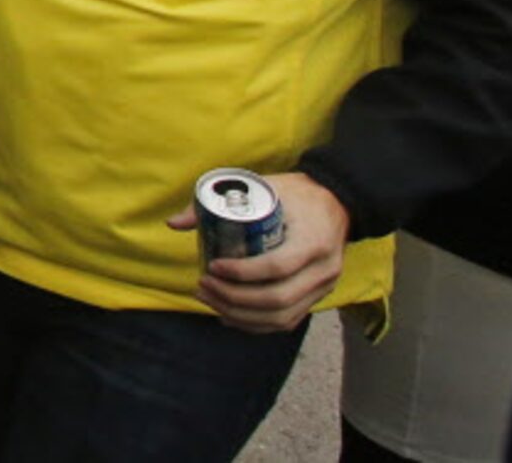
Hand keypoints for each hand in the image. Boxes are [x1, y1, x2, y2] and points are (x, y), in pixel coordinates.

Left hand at [170, 171, 349, 332]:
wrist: (336, 204)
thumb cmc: (294, 194)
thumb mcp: (261, 188)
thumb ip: (218, 202)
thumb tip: (174, 224)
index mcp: (313, 241)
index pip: (277, 266)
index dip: (241, 272)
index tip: (212, 266)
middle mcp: (323, 270)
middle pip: (277, 298)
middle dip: (234, 298)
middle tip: (203, 285)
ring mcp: (323, 288)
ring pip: (282, 316)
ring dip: (241, 315)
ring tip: (209, 299)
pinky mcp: (317, 297)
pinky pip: (287, 320)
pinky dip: (256, 324)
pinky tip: (228, 316)